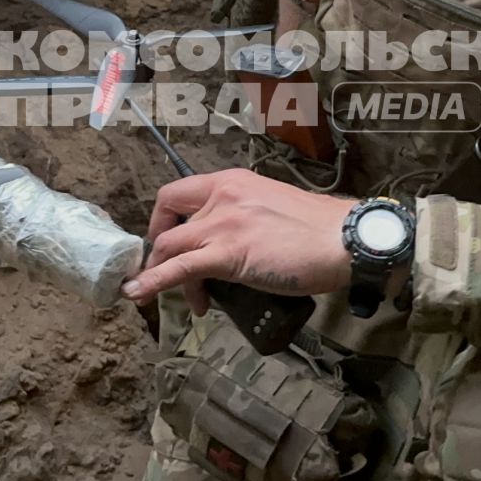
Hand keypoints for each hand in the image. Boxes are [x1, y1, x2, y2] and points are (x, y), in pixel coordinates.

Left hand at [121, 169, 355, 312]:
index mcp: (231, 182)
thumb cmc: (318, 229)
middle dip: (158, 252)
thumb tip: (232, 243)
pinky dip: (153, 282)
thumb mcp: (271, 209)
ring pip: (169, 248)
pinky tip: (136, 294)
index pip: (177, 193)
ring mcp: (223, 224)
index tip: (169, 242)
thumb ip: (244, 219)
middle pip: (167, 223)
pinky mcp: (228, 253)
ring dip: (159, 274)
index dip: (163, 221)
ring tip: (167, 298)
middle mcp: (222, 196)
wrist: (344, 238)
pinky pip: (179, 269)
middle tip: (166, 274)